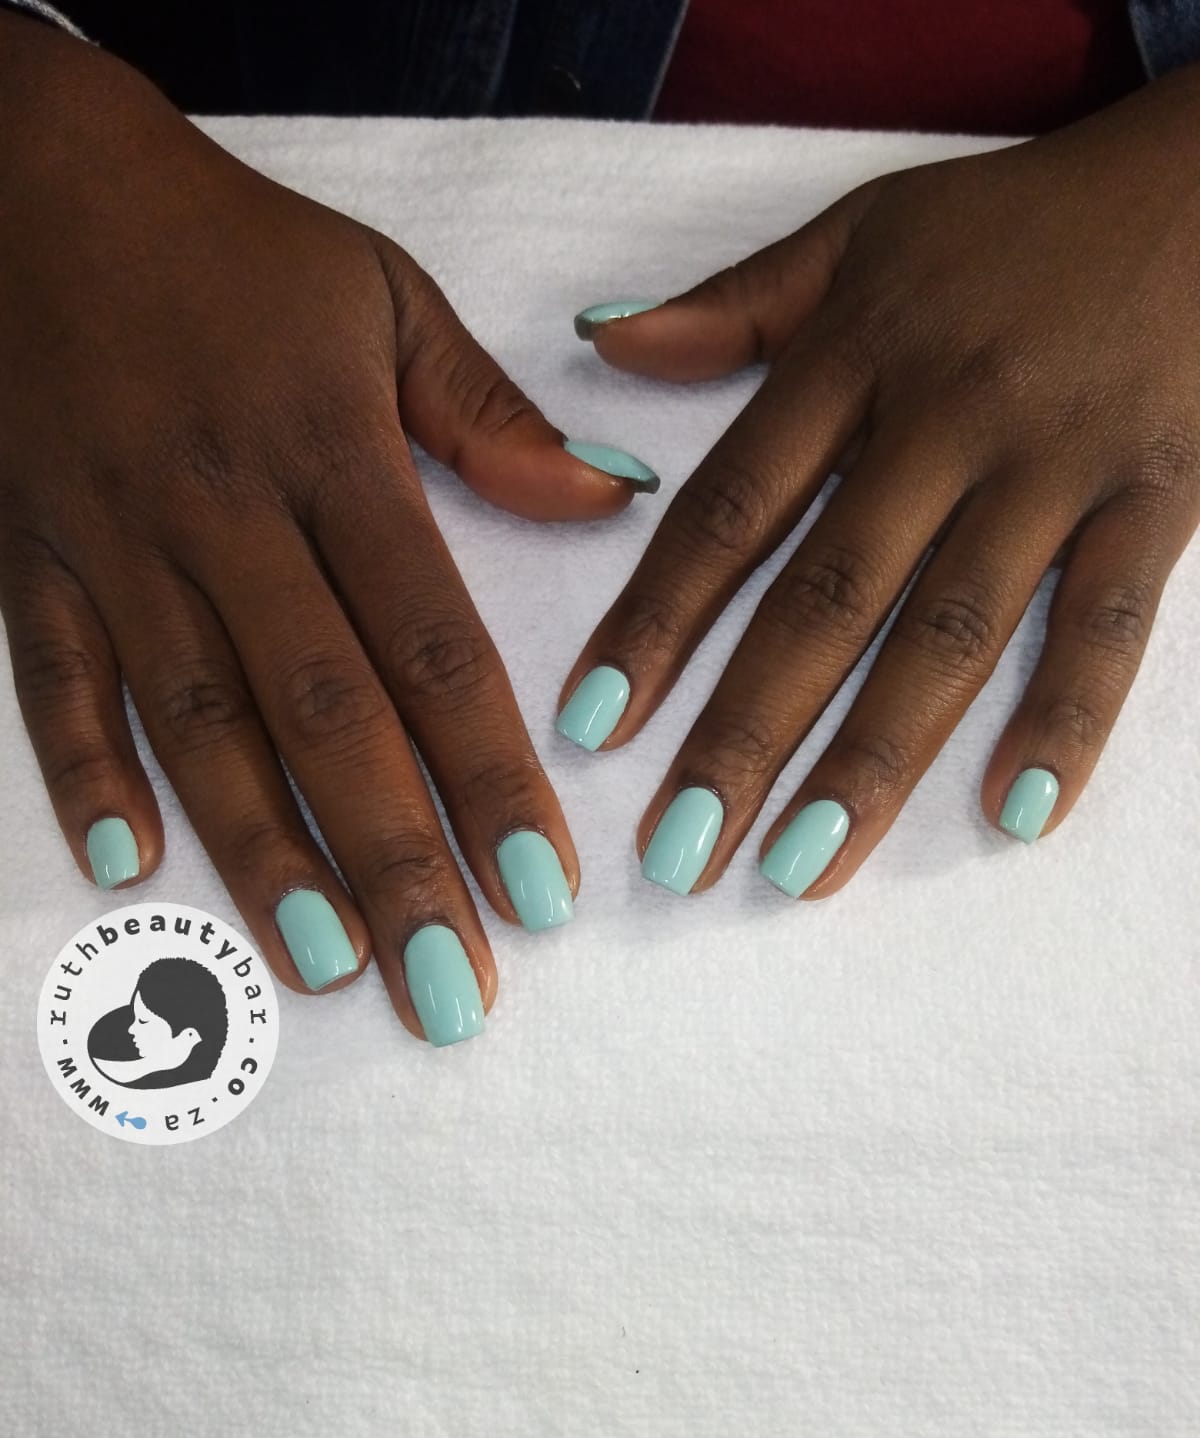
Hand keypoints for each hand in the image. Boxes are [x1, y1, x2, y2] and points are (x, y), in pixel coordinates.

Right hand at [0, 13, 656, 1042]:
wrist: (28, 181)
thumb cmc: (228, 246)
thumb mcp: (381, 296)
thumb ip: (490, 415)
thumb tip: (605, 501)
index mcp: (329, 456)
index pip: (431, 645)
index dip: (491, 776)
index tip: (542, 891)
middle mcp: (223, 517)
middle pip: (324, 717)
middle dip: (395, 863)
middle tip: (450, 991)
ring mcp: (115, 547)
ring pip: (199, 727)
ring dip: (264, 857)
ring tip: (332, 969)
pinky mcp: (28, 561)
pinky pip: (54, 685)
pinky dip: (86, 778)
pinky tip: (135, 874)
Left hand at [562, 66, 1199, 897]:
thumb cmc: (1014, 225)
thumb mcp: (859, 236)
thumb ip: (732, 304)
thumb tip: (602, 342)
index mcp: (853, 358)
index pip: (730, 509)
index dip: (655, 619)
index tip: (594, 724)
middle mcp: (943, 419)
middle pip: (825, 598)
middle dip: (746, 733)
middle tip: (680, 854)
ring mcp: (1054, 465)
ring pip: (950, 633)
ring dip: (874, 760)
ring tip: (803, 868)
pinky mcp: (1157, 499)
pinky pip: (1108, 622)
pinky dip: (1068, 716)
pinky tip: (1016, 814)